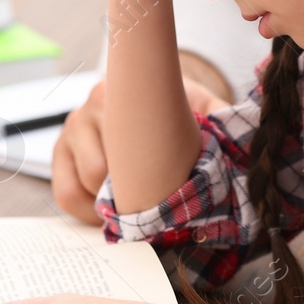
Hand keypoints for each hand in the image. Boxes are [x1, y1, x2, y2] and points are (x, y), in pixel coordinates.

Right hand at [52, 74, 229, 224]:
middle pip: (101, 172)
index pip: (124, 144)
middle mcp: (90, 107)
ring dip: (108, 207)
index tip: (166, 195)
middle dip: (129, 198)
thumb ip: (220, 117)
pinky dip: (87, 212)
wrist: (149, 90)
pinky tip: (110, 213)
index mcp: (122, 92)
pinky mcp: (59, 153)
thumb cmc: (176, 104)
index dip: (144, 179)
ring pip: (83, 186)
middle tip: (157, 212)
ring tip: (135, 212)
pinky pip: (65, 193)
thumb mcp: (201, 104)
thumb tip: (244, 139)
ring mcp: (70, 130)